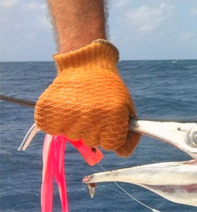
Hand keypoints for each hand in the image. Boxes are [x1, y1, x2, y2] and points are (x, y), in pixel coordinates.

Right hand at [35, 40, 140, 156]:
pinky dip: (56, 122)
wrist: (88, 64)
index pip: (113, 145)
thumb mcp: (126, 106)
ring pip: (72, 137)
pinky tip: (64, 107)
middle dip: (95, 129)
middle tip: (93, 108)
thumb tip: (123, 152)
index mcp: (113, 115)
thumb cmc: (109, 88)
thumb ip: (128, 131)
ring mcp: (69, 114)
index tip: (110, 122)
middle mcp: (91, 117)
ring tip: (79, 104)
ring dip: (75, 125)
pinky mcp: (48, 110)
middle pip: (92, 141)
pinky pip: (52, 129)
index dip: (112, 134)